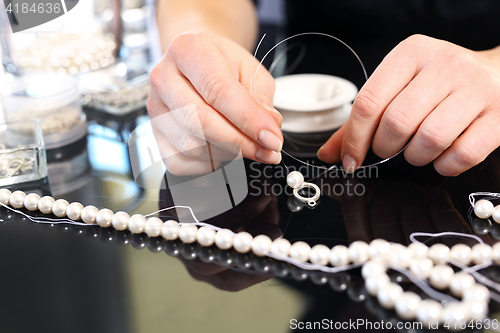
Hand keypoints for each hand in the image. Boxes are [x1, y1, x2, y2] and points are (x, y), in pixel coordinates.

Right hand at [147, 31, 282, 175]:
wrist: (198, 62)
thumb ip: (261, 100)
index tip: (272, 140)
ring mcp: (155, 107)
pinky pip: (179, 162)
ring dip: (226, 154)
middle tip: (267, 151)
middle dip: (239, 143)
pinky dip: (206, 165)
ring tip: (245, 146)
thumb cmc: (224, 66)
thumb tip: (268, 132)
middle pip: (199, 121)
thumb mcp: (250, 71)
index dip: (248, 120)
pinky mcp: (153, 133)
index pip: (218, 91)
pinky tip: (222, 152)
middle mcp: (164, 77)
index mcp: (188, 50)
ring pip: (191, 146)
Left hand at [318, 34, 499, 175]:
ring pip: (429, 140)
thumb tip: (329, 154)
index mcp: (411, 54)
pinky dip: (444, 166)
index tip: (350, 160)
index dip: (354, 139)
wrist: (498, 72)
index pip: (369, 102)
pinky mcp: (497, 116)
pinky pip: (462, 155)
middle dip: (385, 147)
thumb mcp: (398, 87)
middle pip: (396, 123)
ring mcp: (475, 90)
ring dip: (415, 157)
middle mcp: (444, 66)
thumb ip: (361, 121)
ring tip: (418, 149)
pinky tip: (442, 156)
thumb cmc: (438, 83)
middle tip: (390, 148)